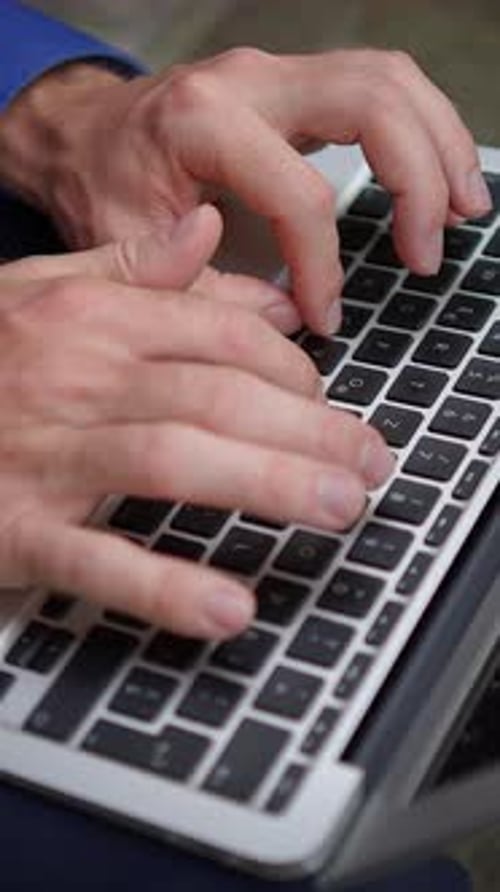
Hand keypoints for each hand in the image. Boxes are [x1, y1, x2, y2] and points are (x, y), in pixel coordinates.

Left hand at [0, 49, 490, 332]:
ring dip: (439, 143)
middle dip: (418, 180)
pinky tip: (437, 175)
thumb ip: (204, 291)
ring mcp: (277, 74)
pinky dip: (420, 130)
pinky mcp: (294, 85)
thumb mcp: (128, 249)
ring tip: (464, 208)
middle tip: (431, 250)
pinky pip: (378, 87)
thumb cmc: (99, 181)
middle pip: (372, 100)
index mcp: (203, 121)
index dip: (323, 265)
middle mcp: (249, 80)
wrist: (81, 132)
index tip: (325, 315)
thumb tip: (284, 318)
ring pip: (389, 81)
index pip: (299, 192)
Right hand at [0, 209, 393, 637]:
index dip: (293, 370)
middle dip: (309, 430)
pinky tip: (227, 609)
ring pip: (175, 459)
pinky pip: (97, 559)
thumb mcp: (37, 288)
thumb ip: (127, 264)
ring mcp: (45, 455)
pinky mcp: (15, 530)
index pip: (219, 332)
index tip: (329, 405)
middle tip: (370, 465)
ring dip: (268, 485)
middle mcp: (76, 376)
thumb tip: (209, 232)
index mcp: (90, 315)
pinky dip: (165, 586)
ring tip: (339, 509)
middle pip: (216, 394)